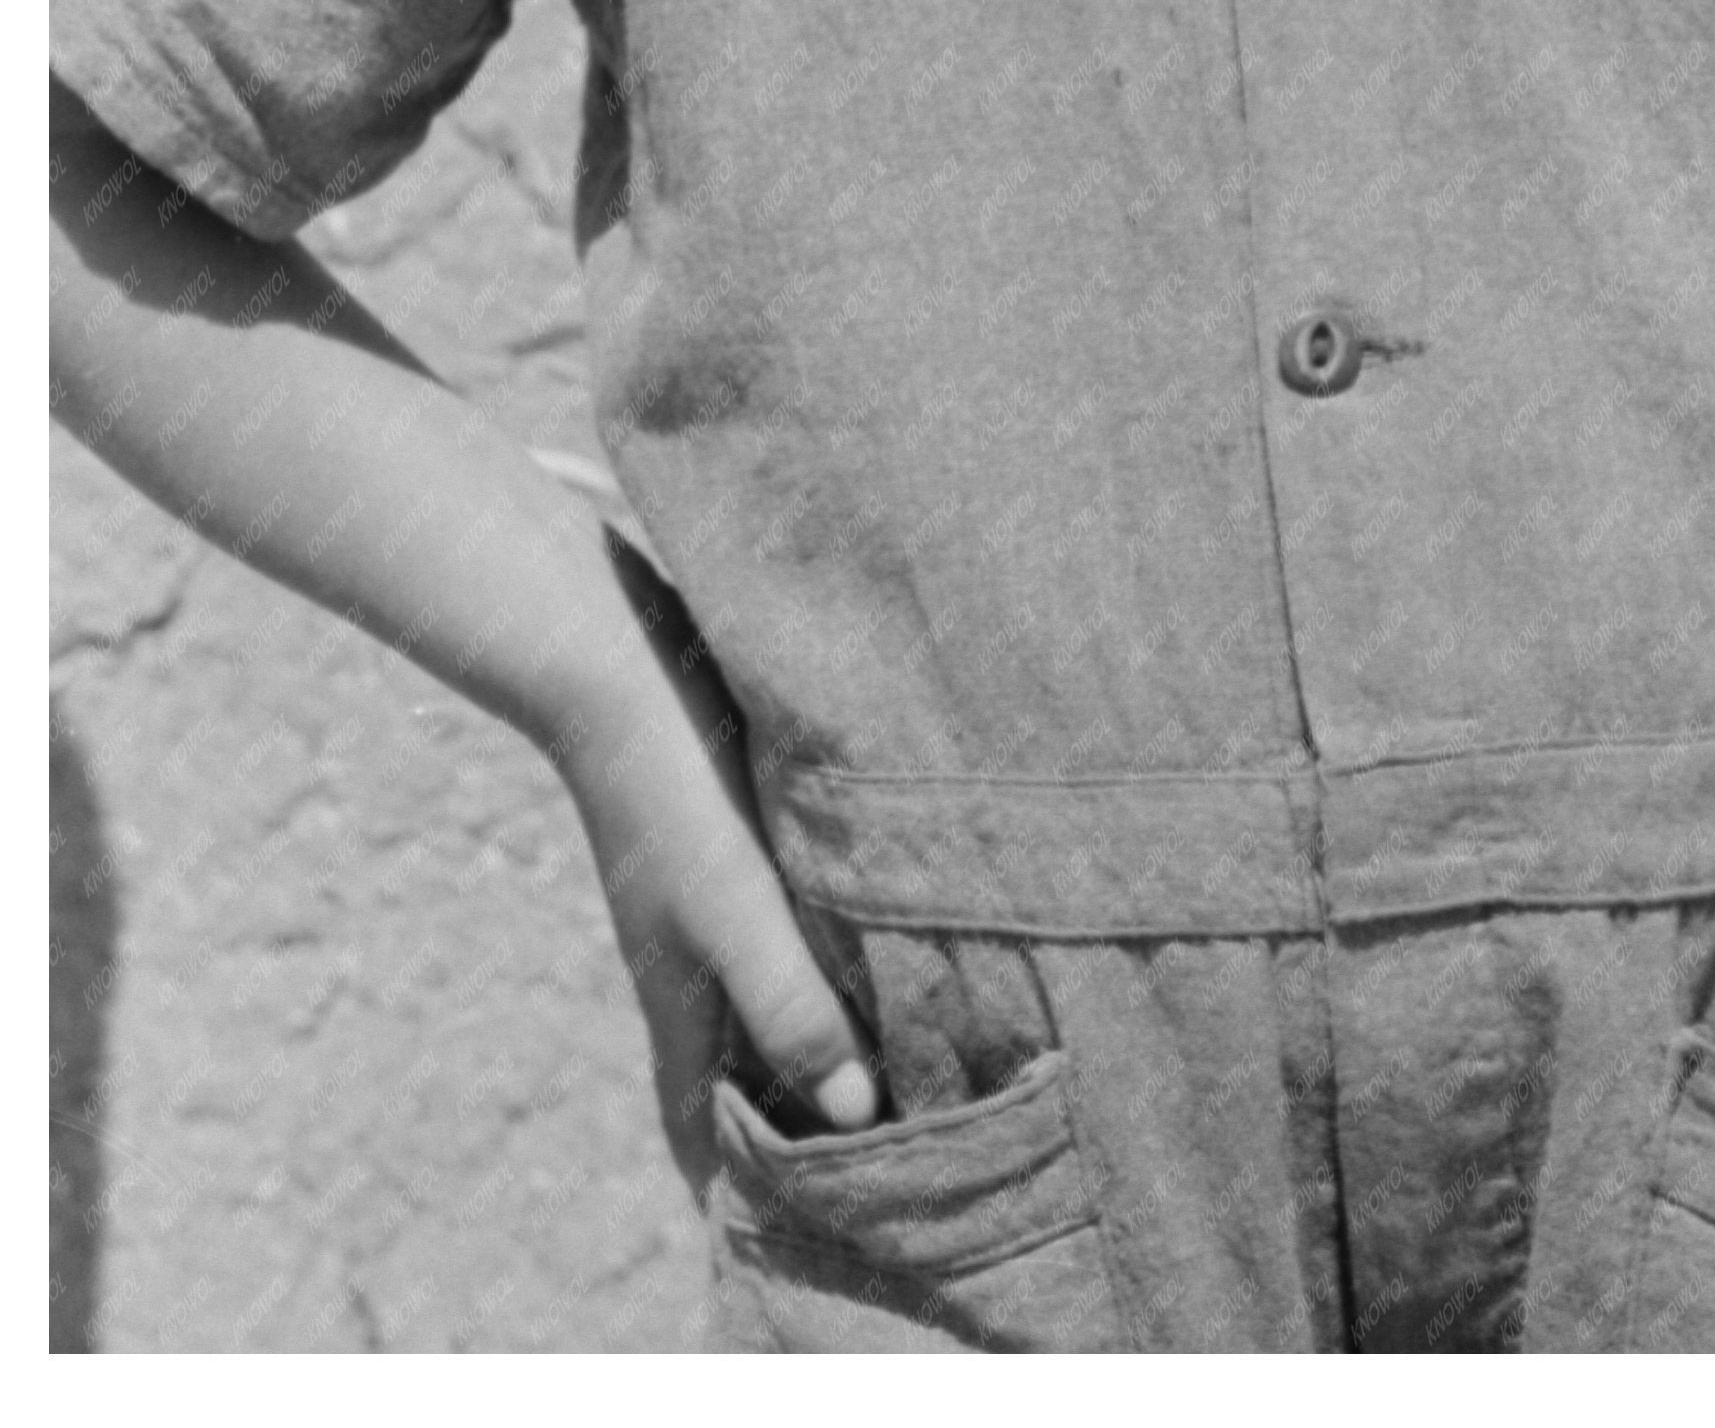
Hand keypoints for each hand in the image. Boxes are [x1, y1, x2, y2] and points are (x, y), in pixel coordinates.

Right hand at [552, 537, 879, 1195]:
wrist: (613, 643)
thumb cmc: (671, 783)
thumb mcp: (736, 906)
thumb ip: (791, 1004)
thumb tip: (855, 1112)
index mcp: (681, 994)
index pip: (702, 1130)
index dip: (737, 1198)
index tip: (790, 1255)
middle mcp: (695, 954)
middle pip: (744, 1069)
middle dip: (799, 1126)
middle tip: (887, 1171)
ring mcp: (714, 892)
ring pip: (775, 992)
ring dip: (827, 1034)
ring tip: (917, 1066)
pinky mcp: (739, 832)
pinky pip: (793, 921)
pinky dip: (833, 951)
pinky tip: (894, 930)